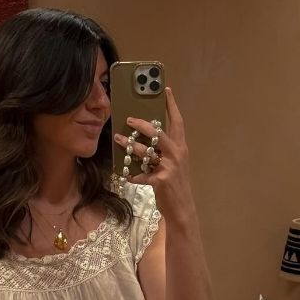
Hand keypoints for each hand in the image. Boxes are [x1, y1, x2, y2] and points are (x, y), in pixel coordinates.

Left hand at [112, 86, 193, 212]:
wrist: (182, 209)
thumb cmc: (175, 184)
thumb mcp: (174, 164)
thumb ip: (163, 150)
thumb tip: (144, 138)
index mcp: (181, 148)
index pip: (177, 122)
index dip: (172, 106)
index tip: (165, 90)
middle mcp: (177, 155)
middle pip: (158, 133)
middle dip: (142, 125)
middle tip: (128, 119)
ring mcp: (169, 168)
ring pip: (146, 151)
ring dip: (129, 145)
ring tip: (118, 139)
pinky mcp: (160, 181)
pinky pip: (141, 174)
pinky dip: (132, 175)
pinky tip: (127, 175)